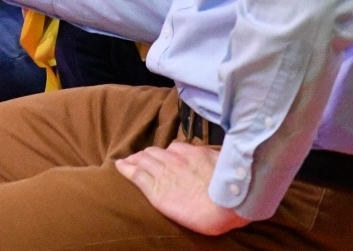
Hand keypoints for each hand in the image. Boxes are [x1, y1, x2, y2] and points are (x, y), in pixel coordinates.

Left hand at [115, 142, 247, 235]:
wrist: (226, 205)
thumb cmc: (232, 187)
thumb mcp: (226, 164)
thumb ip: (216, 159)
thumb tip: (219, 157)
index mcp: (191, 153)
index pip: (173, 148)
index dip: (166, 153)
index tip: (163, 156)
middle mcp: (174, 160)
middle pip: (154, 153)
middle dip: (147, 155)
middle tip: (141, 159)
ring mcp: (163, 174)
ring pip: (143, 161)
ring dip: (135, 160)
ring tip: (128, 161)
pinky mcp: (155, 190)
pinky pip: (136, 174)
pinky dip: (126, 168)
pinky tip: (120, 166)